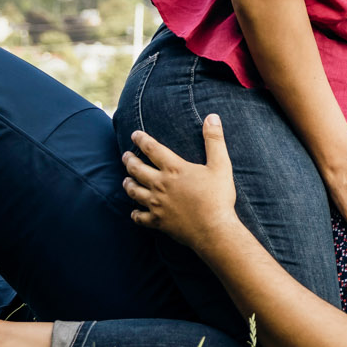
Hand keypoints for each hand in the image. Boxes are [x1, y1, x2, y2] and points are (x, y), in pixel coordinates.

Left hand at [123, 115, 241, 250]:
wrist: (213, 230)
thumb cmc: (218, 197)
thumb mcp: (221, 165)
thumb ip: (214, 140)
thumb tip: (212, 117)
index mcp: (174, 169)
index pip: (152, 149)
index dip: (142, 140)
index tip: (134, 134)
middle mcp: (160, 185)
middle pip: (137, 170)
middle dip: (129, 161)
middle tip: (125, 156)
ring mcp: (157, 204)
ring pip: (134, 192)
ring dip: (129, 184)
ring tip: (126, 180)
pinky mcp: (158, 221)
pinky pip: (139, 217)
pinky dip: (135, 214)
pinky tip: (134, 213)